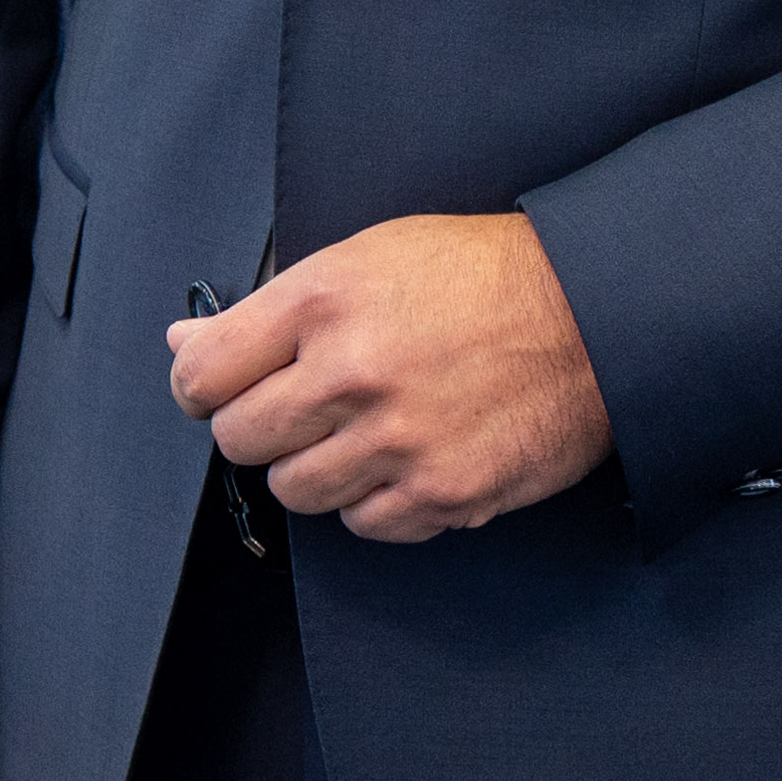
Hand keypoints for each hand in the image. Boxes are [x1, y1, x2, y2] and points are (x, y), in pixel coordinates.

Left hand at [166, 212, 610, 542]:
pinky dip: (377, 500)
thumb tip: (184, 343)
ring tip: (368, 428)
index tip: (221, 388)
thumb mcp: (369, 256)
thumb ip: (273, 307)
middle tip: (304, 406)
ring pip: (295, 491)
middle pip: (239, 439)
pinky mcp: (440, 495)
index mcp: (324, 298)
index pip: (202, 374)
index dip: (203, 384)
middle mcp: (352, 371)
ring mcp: (396, 440)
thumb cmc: (483, 276)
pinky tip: (410, 456)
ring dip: (320, 466)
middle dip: (261, 426)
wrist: (597, 312)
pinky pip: (363, 524)